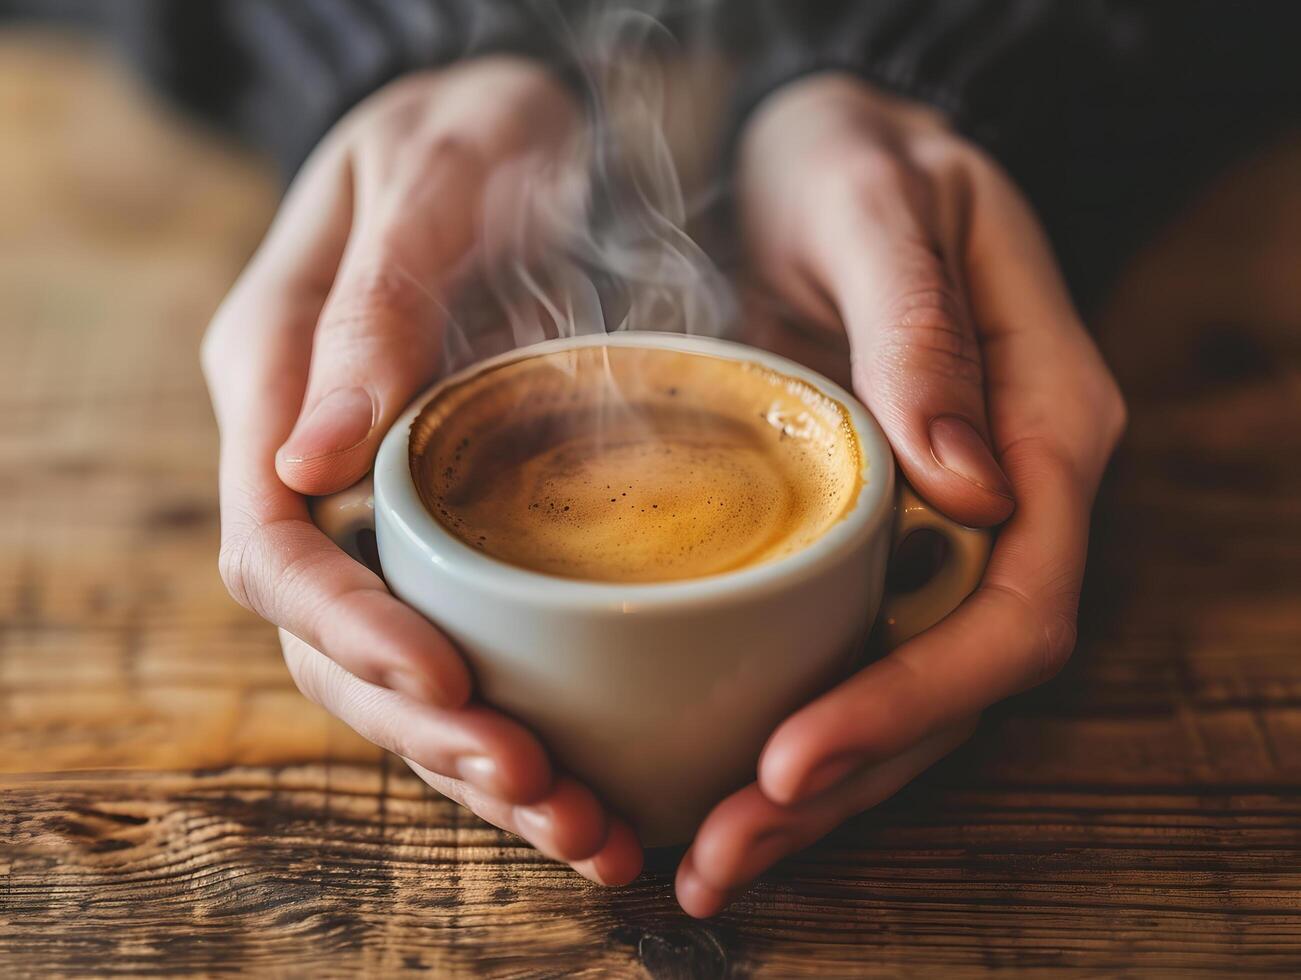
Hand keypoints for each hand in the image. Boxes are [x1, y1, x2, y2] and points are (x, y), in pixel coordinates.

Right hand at [201, 58, 640, 885]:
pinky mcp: (448, 514)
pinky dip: (519, 713)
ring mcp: (377, 495)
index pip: (274, 550)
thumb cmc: (470, 127)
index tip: (449, 683)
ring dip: (476, 756)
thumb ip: (371, 309)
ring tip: (581, 825)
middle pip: (329, 641)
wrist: (513, 115)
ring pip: (394, 663)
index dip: (350, 631)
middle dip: (425, 726)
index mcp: (276, 378)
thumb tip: (304, 460)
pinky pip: (463, 634)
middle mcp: (313, 458)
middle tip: (540, 790)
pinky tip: (592, 774)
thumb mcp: (433, 182)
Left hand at [677, 74, 1125, 914]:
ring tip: (709, 859)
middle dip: (849, 782)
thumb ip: (924, 332)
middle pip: (961, 684)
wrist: (817, 147)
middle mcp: (1012, 497)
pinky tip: (719, 783)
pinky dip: (798, 728)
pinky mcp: (883, 533)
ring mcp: (951, 525)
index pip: (1014, 608)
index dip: (912, 699)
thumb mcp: (881, 210)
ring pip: (912, 692)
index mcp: (1047, 425)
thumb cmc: (856, 159)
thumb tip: (968, 481)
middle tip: (721, 857)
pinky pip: (860, 652)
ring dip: (818, 791)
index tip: (789, 758)